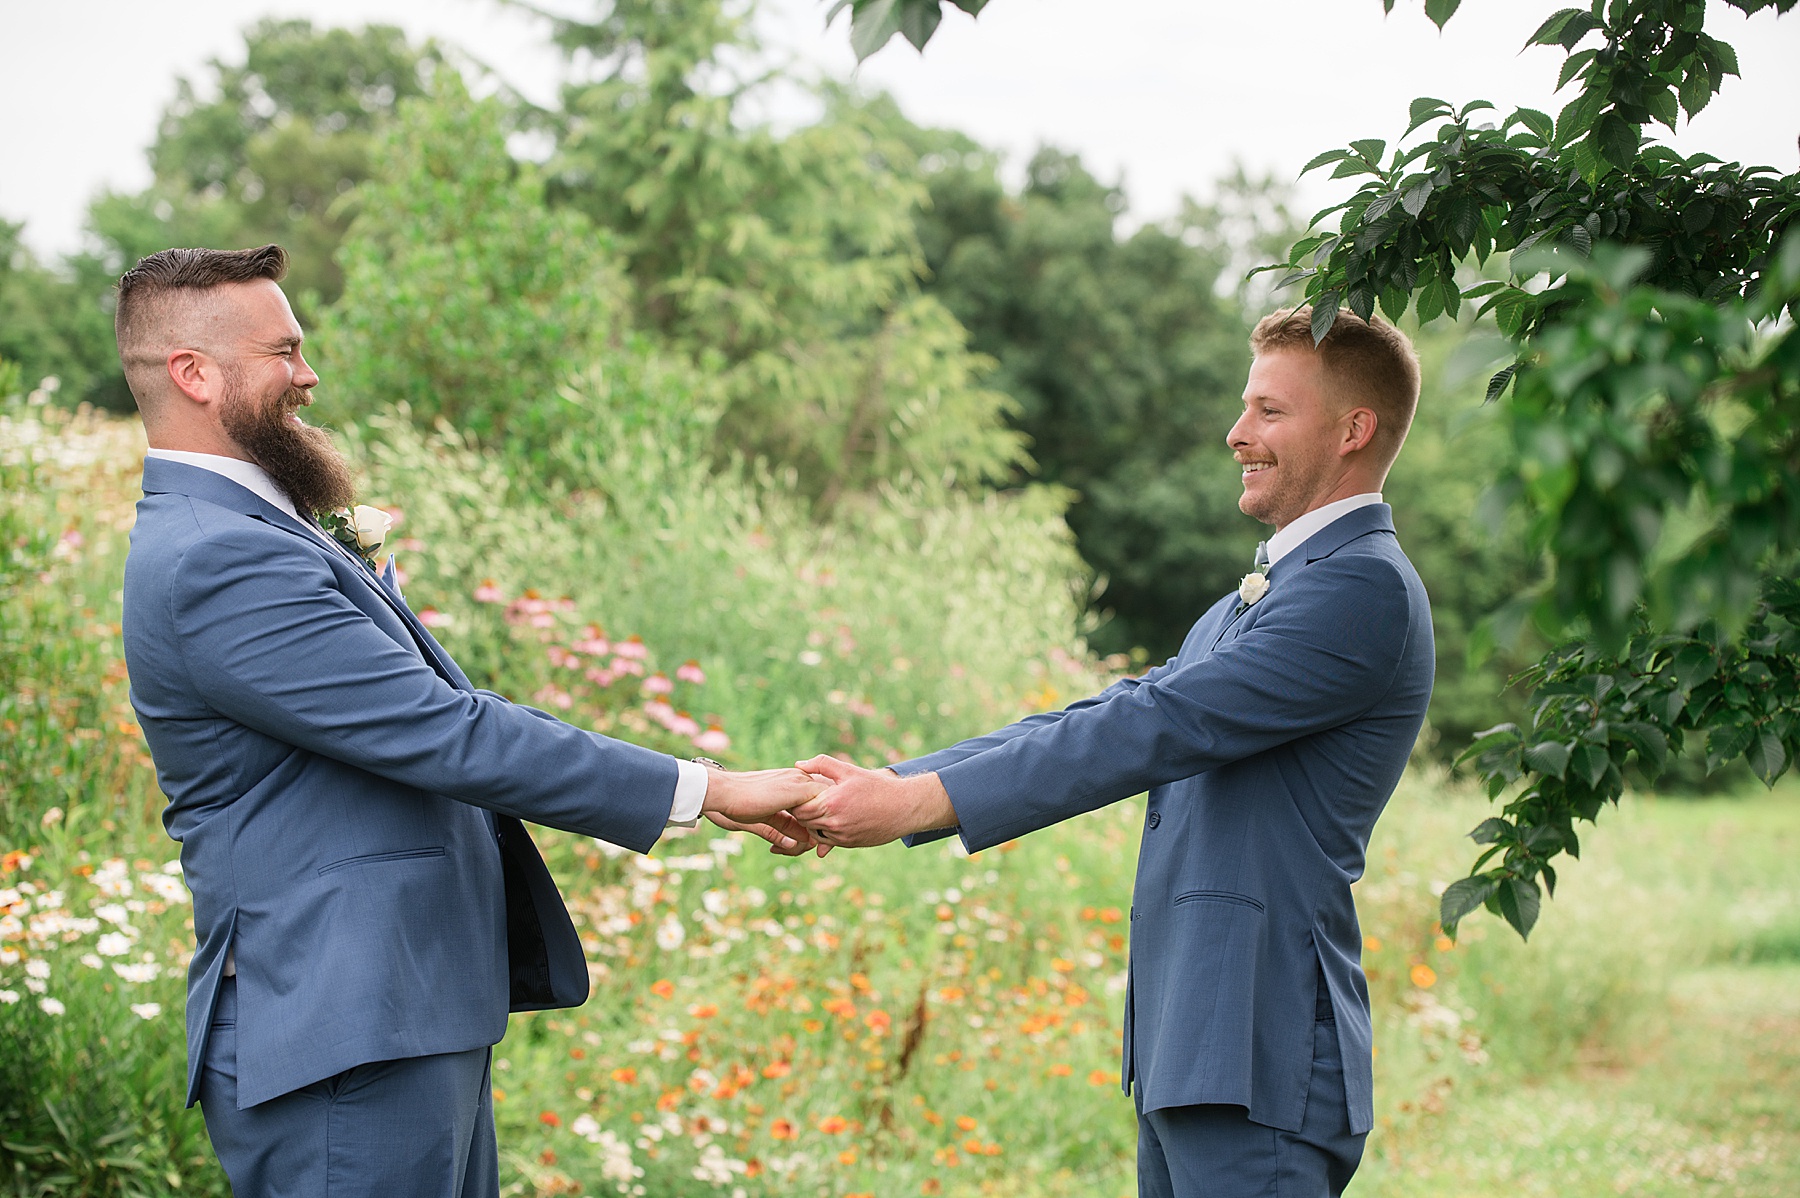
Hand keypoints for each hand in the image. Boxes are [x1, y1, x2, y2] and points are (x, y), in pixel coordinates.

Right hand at [700, 767, 827, 851]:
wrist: (724, 792)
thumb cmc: (739, 803)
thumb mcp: (768, 819)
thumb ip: (786, 828)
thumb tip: (803, 843)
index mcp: (794, 783)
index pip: (818, 802)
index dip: (820, 824)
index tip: (817, 844)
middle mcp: (801, 779)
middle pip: (826, 806)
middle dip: (823, 831)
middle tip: (820, 851)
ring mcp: (801, 783)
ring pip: (825, 808)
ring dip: (820, 832)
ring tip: (809, 849)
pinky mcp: (799, 790)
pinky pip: (821, 808)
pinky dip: (818, 827)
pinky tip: (808, 842)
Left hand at [788, 756, 957, 853]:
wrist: (903, 808)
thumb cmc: (876, 787)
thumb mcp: (849, 770)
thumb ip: (822, 764)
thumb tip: (798, 764)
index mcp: (831, 803)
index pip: (799, 808)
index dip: (797, 801)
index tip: (801, 792)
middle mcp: (834, 823)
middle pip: (804, 822)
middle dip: (802, 812)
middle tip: (806, 801)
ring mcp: (842, 836)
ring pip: (813, 833)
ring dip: (812, 824)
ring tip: (818, 810)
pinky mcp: (849, 844)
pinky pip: (828, 841)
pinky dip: (824, 832)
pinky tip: (831, 819)